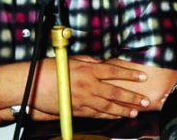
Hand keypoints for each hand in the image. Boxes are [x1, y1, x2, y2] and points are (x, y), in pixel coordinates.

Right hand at [30, 56, 150, 118]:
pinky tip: (117, 116)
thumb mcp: (72, 60)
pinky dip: (108, 116)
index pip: (115, 71)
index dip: (130, 75)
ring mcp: (82, 99)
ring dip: (123, 109)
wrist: (31, 84)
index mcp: (88, 70)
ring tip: (136, 111)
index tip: (143, 77)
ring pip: (108, 106)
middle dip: (132, 97)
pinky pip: (96, 114)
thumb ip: (90, 62)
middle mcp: (88, 85)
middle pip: (115, 92)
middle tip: (146, 100)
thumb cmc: (50, 69)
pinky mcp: (76, 110)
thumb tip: (103, 63)